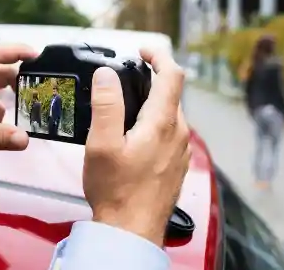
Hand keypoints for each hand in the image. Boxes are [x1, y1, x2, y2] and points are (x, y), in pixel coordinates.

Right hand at [83, 49, 190, 246]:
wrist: (132, 232)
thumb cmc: (116, 191)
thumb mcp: (102, 144)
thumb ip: (106, 105)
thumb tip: (107, 74)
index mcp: (163, 123)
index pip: (172, 75)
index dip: (159, 55)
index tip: (142, 51)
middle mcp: (179, 133)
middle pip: (171, 94)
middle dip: (151, 80)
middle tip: (124, 81)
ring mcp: (181, 150)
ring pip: (171, 114)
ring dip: (152, 104)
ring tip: (124, 110)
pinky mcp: (177, 164)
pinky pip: (170, 133)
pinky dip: (155, 124)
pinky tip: (134, 137)